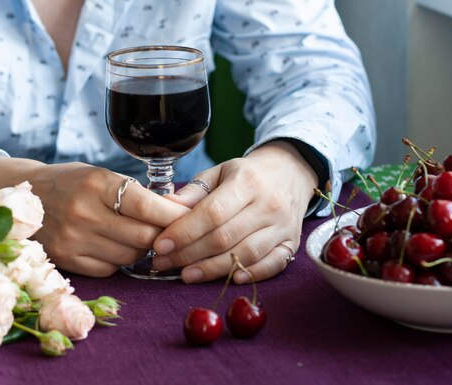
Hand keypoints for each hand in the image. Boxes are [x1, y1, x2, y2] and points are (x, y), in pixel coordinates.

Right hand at [0, 157, 189, 276]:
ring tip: (139, 235)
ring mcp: (74, 240)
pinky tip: (114, 245)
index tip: (189, 217)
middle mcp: (84, 213)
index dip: (174, 215)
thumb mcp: (99, 175)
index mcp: (96, 184)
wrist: (22, 197)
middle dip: (162, 235)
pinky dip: (120, 259)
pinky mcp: (67, 260)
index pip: (148, 206)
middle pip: (144, 237)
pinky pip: (110, 268)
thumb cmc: (69, 182)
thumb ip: (134, 193)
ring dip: (142, 249)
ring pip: (130, 256)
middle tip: (168, 230)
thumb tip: (176, 210)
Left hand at [152, 140, 317, 283]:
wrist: (290, 173)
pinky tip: (230, 278)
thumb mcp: (220, 172)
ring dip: (212, 269)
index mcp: (247, 183)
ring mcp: (283, 226)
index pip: (212, 213)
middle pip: (225, 237)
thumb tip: (164, 206)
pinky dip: (252, 274)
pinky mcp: (292, 243)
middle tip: (163, 262)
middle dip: (189, 253)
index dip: (184, 232)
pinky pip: (273, 264)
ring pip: (245, 254)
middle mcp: (268, 205)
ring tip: (185, 275)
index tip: (160, 244)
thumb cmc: (246, 175)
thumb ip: (194, 191)